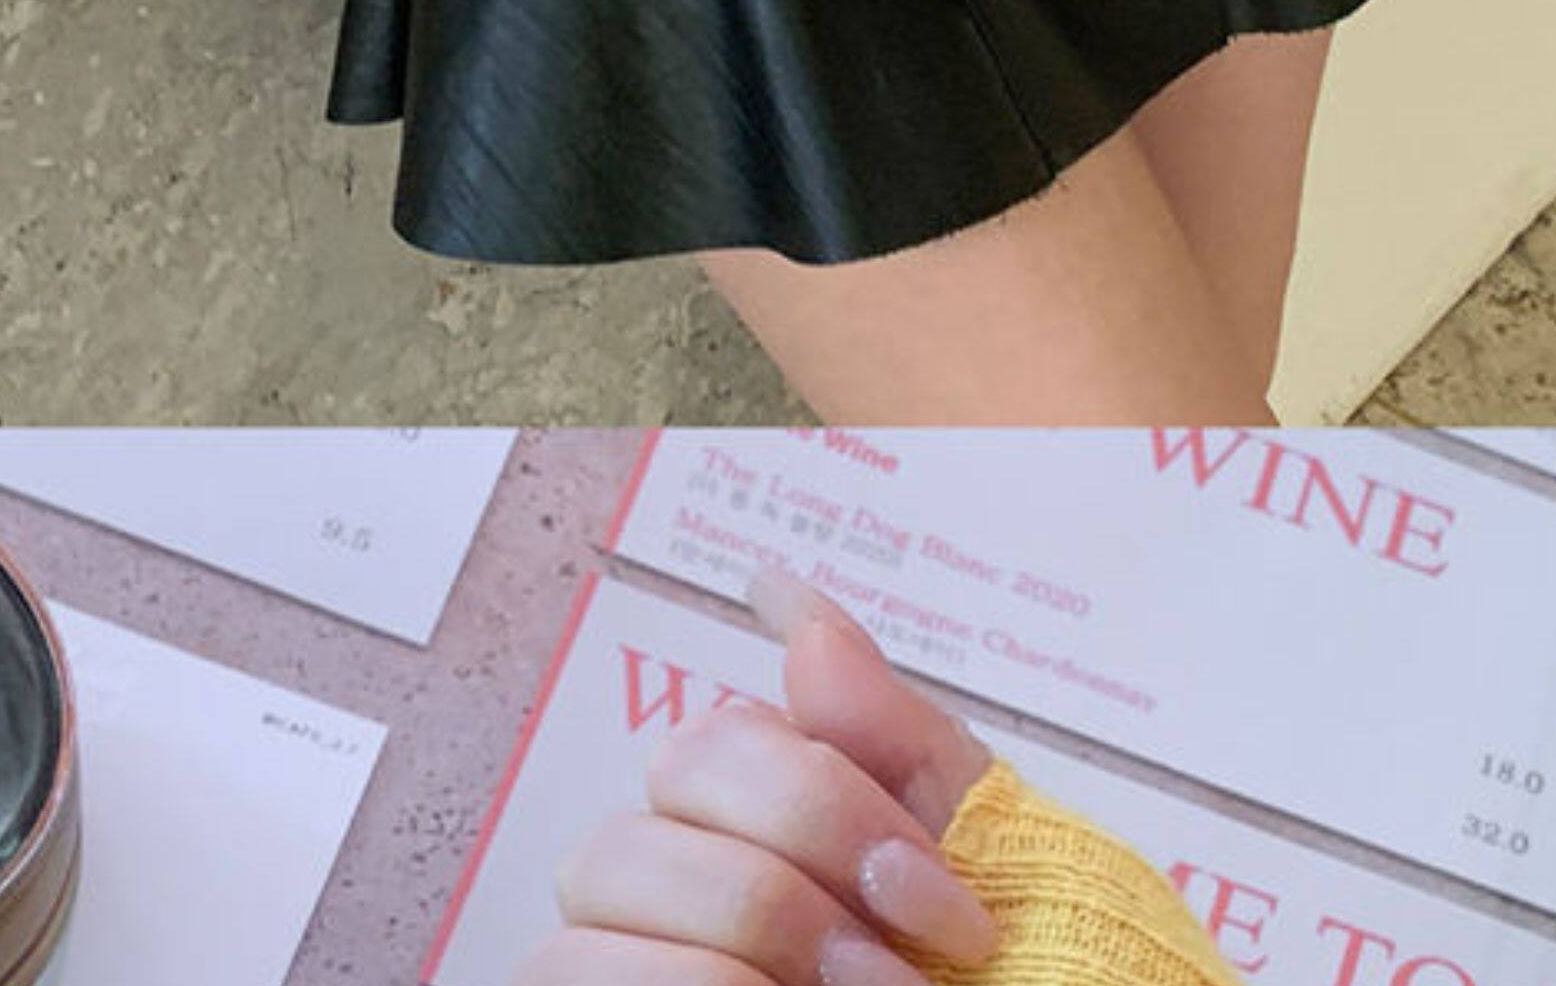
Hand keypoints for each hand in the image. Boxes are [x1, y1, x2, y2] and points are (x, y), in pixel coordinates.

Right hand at [517, 564, 1002, 984]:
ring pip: (584, 916)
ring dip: (730, 960)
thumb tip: (795, 606)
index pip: (711, 746)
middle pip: (637, 822)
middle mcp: (670, 909)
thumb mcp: (997, 879)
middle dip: (776, 890)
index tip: (950, 909)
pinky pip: (558, 984)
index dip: (826, 802)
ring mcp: (626, 975)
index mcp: (760, 842)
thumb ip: (900, 747)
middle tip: (892, 982)